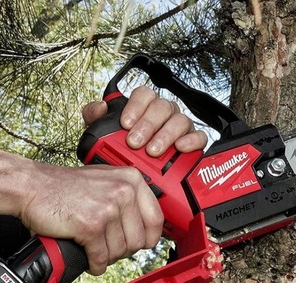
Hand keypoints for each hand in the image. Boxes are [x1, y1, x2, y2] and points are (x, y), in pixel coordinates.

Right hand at [20, 163, 162, 275]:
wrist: (32, 186)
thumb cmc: (65, 186)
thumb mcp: (106, 180)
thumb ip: (128, 196)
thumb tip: (146, 225)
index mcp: (131, 180)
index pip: (156, 220)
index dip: (147, 238)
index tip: (138, 243)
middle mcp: (124, 192)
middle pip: (138, 241)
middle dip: (122, 250)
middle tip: (106, 246)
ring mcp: (108, 209)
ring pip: (120, 252)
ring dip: (106, 256)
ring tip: (94, 248)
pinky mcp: (91, 226)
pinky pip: (101, 258)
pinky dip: (95, 264)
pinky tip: (88, 258)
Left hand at [82, 86, 207, 156]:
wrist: (136, 176)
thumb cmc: (122, 151)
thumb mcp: (103, 135)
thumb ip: (96, 118)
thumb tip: (100, 108)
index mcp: (145, 107)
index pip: (144, 94)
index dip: (136, 105)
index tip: (125, 124)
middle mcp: (164, 114)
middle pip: (162, 107)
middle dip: (148, 124)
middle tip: (135, 142)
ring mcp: (180, 127)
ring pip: (180, 120)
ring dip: (165, 135)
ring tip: (153, 151)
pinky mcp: (194, 142)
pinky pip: (199, 137)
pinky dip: (191, 141)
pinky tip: (180, 148)